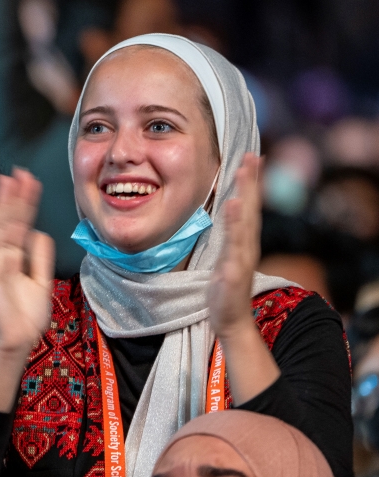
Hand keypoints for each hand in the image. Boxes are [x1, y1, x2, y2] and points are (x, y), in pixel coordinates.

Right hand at [0, 168, 54, 355]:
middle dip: (14, 197)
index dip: (25, 203)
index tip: (31, 182)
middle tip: (20, 172)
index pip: (20, 224)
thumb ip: (40, 256)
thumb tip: (38, 231)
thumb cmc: (26, 315)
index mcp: (14, 257)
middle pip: (8, 220)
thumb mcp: (42, 279)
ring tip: (8, 179)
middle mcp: (1, 255)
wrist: (18, 339)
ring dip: (2, 203)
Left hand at [207, 153, 261, 340]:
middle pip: (250, 210)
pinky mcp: (232, 274)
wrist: (231, 319)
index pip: (248, 207)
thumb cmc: (225, 288)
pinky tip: (231, 212)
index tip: (252, 158)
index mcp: (243, 241)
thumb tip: (229, 215)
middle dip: (251, 183)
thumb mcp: (225, 256)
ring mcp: (241, 260)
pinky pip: (233, 250)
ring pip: (243, 226)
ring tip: (241, 177)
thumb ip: (229, 236)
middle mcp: (247, 246)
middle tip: (251, 157)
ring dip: (243, 202)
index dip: (250, 183)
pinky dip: (234, 233)